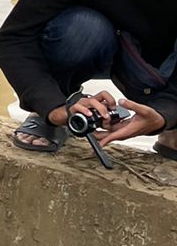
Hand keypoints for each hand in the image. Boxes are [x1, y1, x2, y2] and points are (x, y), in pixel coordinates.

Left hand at [51, 92, 165, 144]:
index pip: (114, 136)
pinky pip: (113, 128)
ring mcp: (123, 130)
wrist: (157, 121)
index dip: (105, 139)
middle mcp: (124, 132)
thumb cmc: (151, 118)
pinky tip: (102, 120)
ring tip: (91, 125)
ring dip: (101, 129)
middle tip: (88, 131)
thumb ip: (132, 105)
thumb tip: (121, 102)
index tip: (98, 143)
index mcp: (128, 130)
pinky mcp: (123, 127)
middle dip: (98, 134)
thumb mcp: (143, 110)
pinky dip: (107, 125)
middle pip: (108, 135)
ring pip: (109, 131)